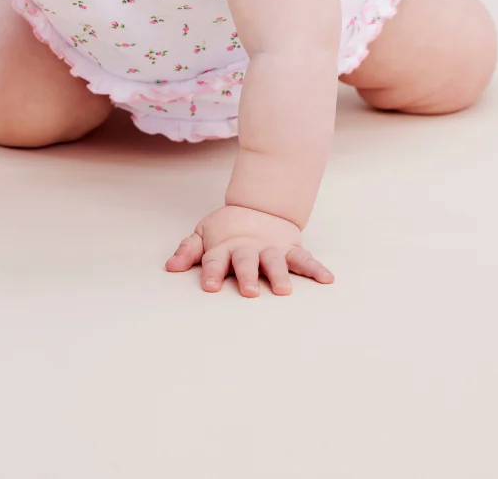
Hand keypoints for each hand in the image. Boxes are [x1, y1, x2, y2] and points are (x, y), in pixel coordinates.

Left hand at [165, 204, 333, 296]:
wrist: (260, 204)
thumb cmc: (228, 228)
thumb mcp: (204, 234)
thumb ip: (189, 250)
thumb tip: (170, 267)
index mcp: (226, 247)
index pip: (215, 260)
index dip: (212, 273)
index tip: (209, 287)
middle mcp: (249, 249)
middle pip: (247, 262)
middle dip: (247, 276)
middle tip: (249, 292)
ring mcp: (271, 248)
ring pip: (276, 262)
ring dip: (280, 275)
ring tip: (284, 291)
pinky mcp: (291, 248)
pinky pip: (305, 259)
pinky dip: (316, 268)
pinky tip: (327, 279)